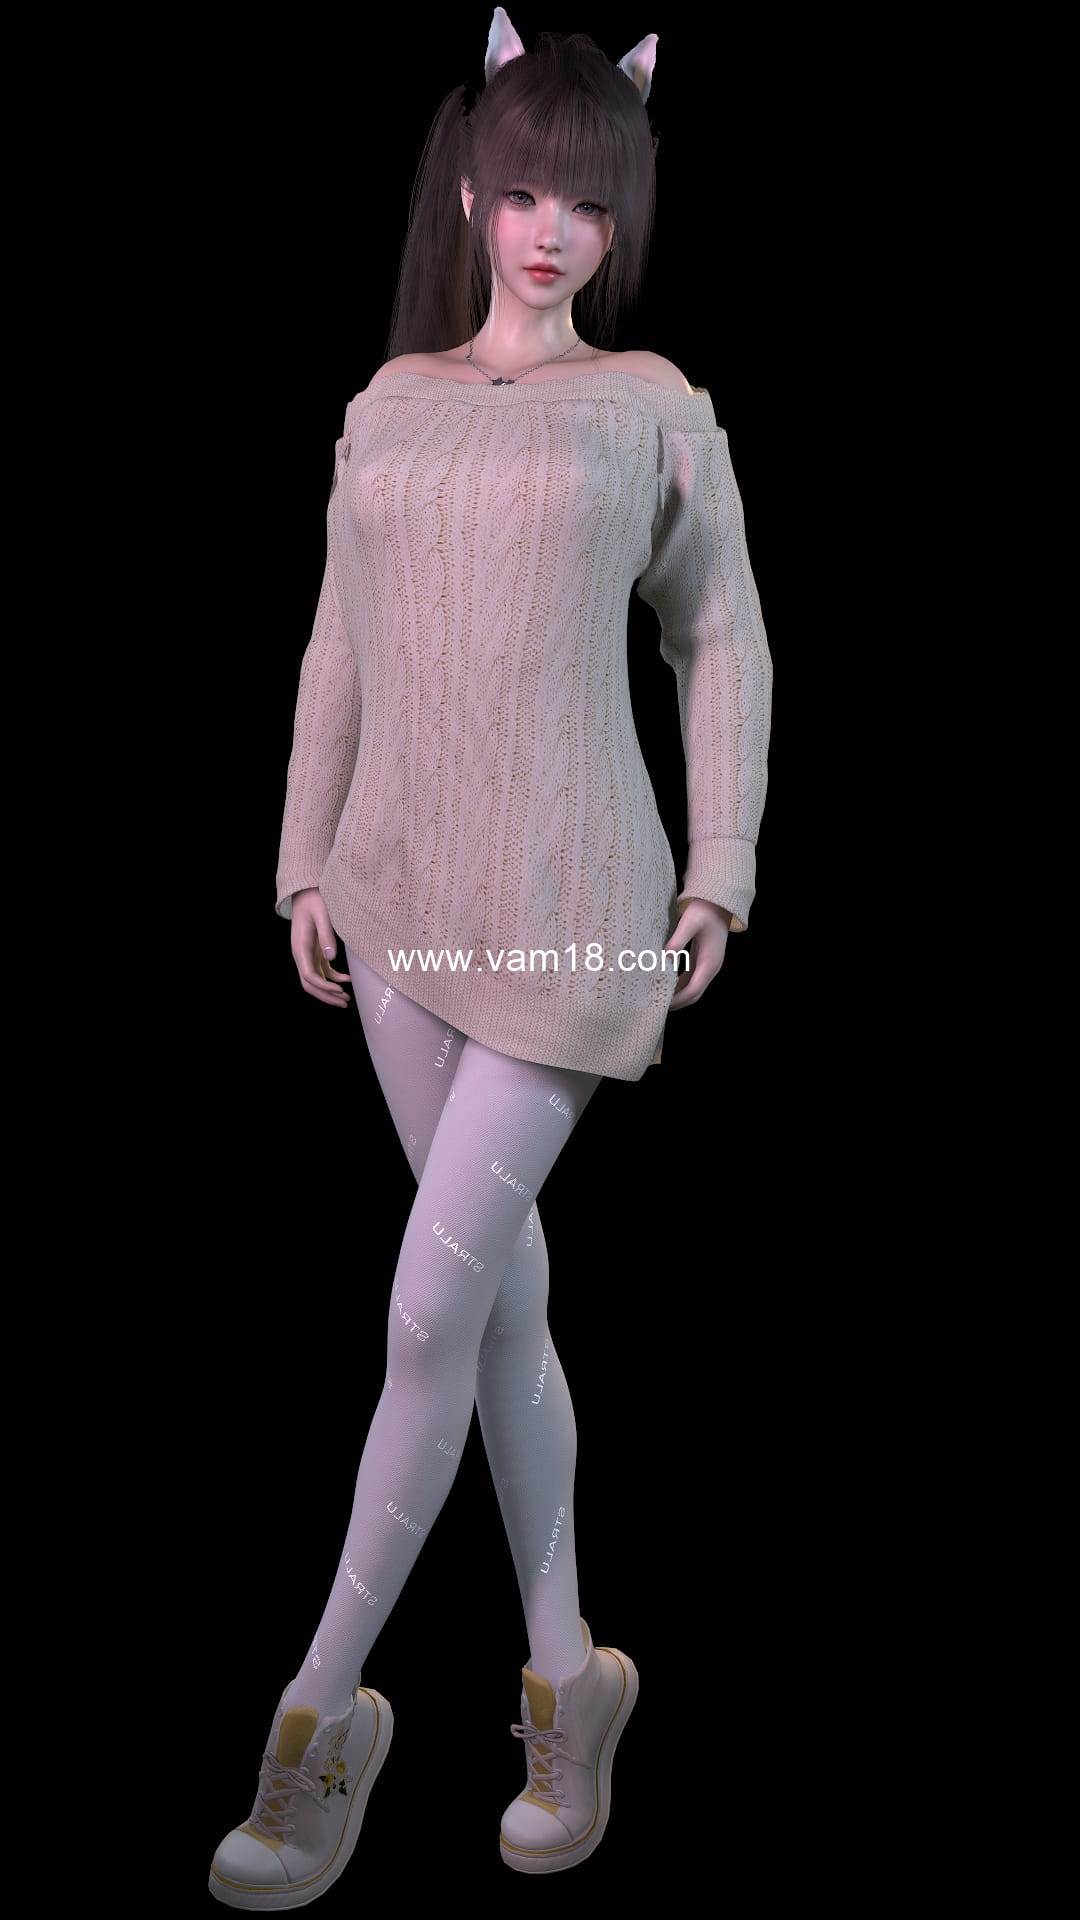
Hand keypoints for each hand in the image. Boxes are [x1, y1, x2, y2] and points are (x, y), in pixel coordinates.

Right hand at [289, 889, 352, 1007]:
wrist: (305, 892)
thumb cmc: (314, 900)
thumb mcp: (322, 914)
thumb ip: (326, 935)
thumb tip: (332, 957)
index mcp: (300, 947)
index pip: (308, 975)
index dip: (323, 986)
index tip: (340, 990)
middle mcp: (301, 954)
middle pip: (310, 983)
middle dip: (326, 996)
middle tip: (344, 1003)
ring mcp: (307, 954)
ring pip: (316, 980)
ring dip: (329, 991)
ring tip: (346, 999)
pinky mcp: (315, 952)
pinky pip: (322, 971)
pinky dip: (334, 978)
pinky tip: (348, 980)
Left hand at [664, 898, 731, 1008]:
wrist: (718, 902)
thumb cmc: (704, 910)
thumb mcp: (688, 923)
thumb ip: (677, 941)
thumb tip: (664, 959)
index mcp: (709, 962)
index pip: (693, 990)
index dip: (677, 1000)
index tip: (660, 1003)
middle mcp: (711, 968)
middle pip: (694, 995)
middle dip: (676, 1002)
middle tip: (655, 1006)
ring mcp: (708, 965)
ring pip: (693, 988)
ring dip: (678, 995)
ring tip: (658, 997)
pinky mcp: (703, 961)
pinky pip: (691, 979)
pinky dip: (679, 985)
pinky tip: (665, 984)